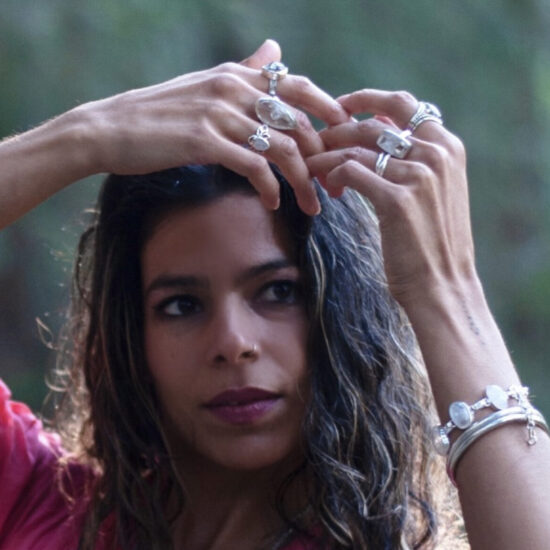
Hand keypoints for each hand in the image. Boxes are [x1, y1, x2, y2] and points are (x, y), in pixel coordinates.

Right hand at [76, 39, 348, 214]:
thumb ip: (244, 71)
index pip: (299, 87)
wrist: (108, 129)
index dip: (329, 111)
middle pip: (299, 121)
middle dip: (321, 157)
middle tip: (331, 185)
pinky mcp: (204, 141)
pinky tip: (271, 204)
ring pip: (282, 147)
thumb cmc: (158, 114)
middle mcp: (232, 88)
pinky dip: (270, 188)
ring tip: (311, 206)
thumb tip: (274, 48)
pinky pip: (254, 165)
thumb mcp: (205, 84)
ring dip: (303, 182)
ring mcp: (219, 113)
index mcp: (236, 74)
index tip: (345, 138)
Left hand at [307, 89, 472, 306]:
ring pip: (357, 147)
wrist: (443, 285)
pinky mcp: (397, 199)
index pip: (403, 104)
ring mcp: (419, 175)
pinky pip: (351, 171)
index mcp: (447, 146)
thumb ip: (415, 157)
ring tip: (312, 167)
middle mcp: (437, 154)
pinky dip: (333, 175)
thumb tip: (379, 127)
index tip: (340, 108)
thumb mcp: (433, 191)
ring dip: (328, 154)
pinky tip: (329, 188)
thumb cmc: (432, 241)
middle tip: (315, 142)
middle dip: (337, 129)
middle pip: (373, 123)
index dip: (366, 100)